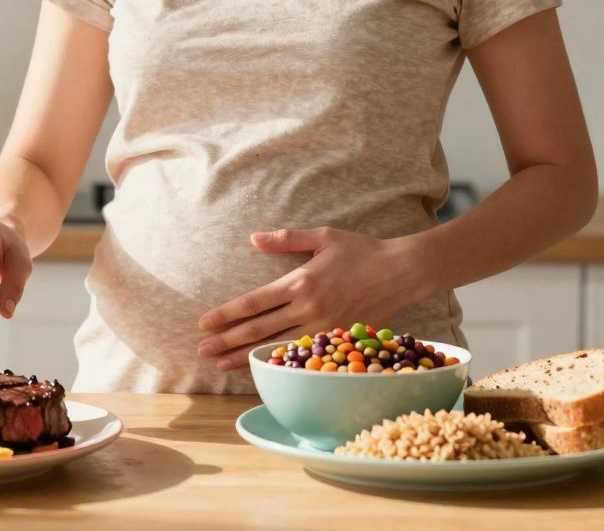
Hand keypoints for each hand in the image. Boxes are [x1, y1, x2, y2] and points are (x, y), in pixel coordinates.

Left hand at [196, 227, 430, 369]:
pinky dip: (279, 361)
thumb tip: (253, 238)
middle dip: (227, 341)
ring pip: (277, 346)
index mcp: (301, 282)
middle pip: (259, 329)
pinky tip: (261, 367)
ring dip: (246, 356)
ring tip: (221, 364)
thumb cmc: (361, 250)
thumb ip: (285, 239)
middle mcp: (308, 308)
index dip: (226, 314)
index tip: (204, 323)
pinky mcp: (337, 339)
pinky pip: (302, 354)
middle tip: (201, 351)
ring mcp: (324, 327)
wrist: (402, 272)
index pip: (254, 303)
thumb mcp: (322, 236)